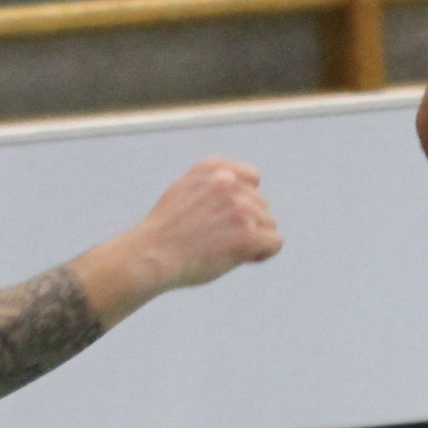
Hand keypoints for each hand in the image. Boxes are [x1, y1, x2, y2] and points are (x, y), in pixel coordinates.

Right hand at [134, 157, 281, 294]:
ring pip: (269, 224)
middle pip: (262, 205)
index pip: (252, 178)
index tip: (229, 218)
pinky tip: (243, 258)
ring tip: (225, 249)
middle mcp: (228, 183)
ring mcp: (240, 208)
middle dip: (248, 223)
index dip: (245, 201)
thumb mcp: (184, 190)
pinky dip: (263, 253)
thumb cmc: (165, 232)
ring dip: (254, 239)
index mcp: (213, 169)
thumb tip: (240, 191)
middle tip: (221, 239)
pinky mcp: (248, 234)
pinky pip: (275, 242)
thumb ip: (212, 185)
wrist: (153, 255)